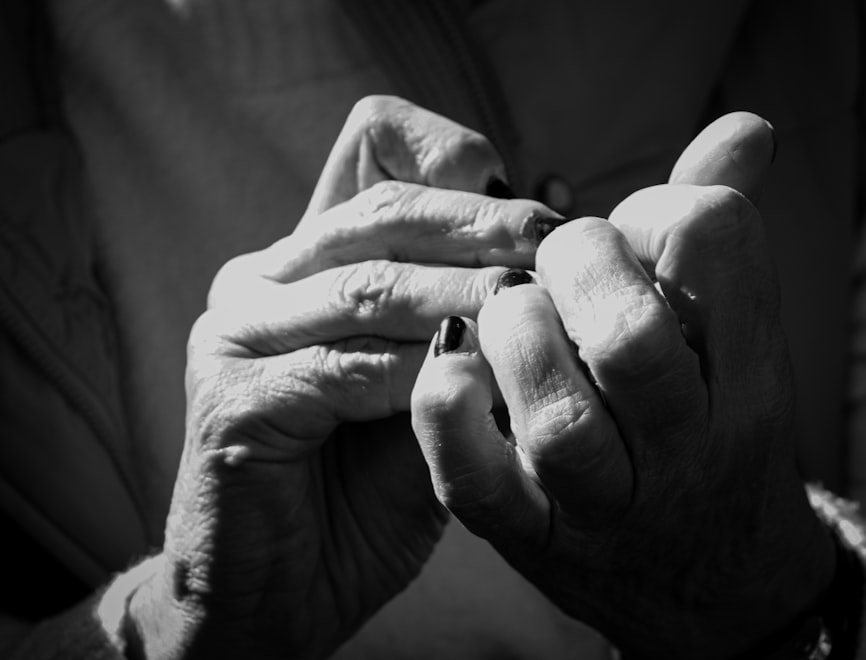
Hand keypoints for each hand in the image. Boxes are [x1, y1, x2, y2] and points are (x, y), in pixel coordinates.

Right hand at [129, 96, 560, 657]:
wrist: (285, 593)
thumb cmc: (372, 488)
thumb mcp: (434, 385)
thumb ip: (474, 316)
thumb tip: (563, 230)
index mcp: (311, 257)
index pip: (376, 146)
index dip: (461, 166)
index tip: (542, 213)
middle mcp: (265, 277)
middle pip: (384, 207)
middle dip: (481, 223)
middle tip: (556, 243)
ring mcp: (237, 330)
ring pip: (371, 283)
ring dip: (464, 294)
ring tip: (533, 307)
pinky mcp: (233, 397)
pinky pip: (347, 367)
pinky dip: (423, 371)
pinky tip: (478, 381)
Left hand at [410, 113, 835, 658]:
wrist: (711, 587)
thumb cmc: (713, 434)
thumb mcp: (739, 346)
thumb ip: (722, 242)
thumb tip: (745, 125)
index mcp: (753, 376)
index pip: (717, 243)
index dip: (660, 208)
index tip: (632, 229)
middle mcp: (690, 447)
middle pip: (633, 339)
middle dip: (578, 266)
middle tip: (552, 259)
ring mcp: (610, 505)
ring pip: (560, 421)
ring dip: (517, 339)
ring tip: (504, 312)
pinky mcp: (535, 541)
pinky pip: (480, 487)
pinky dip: (448, 417)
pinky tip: (444, 367)